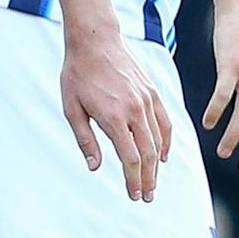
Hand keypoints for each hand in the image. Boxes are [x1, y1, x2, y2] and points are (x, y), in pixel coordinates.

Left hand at [59, 18, 171, 201]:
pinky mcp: (153, 93)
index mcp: (113, 116)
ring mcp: (147, 101)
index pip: (130, 158)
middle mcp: (134, 110)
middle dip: (148, 179)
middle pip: (147, 154)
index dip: (133, 180)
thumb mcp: (71, 107)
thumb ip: (85, 138)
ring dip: (156, 165)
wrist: (95, 41)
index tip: (134, 195)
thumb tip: (95, 166)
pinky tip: (162, 156)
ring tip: (152, 182)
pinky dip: (166, 142)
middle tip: (146, 196)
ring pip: (158, 141)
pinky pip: (165, 123)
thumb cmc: (78, 74)